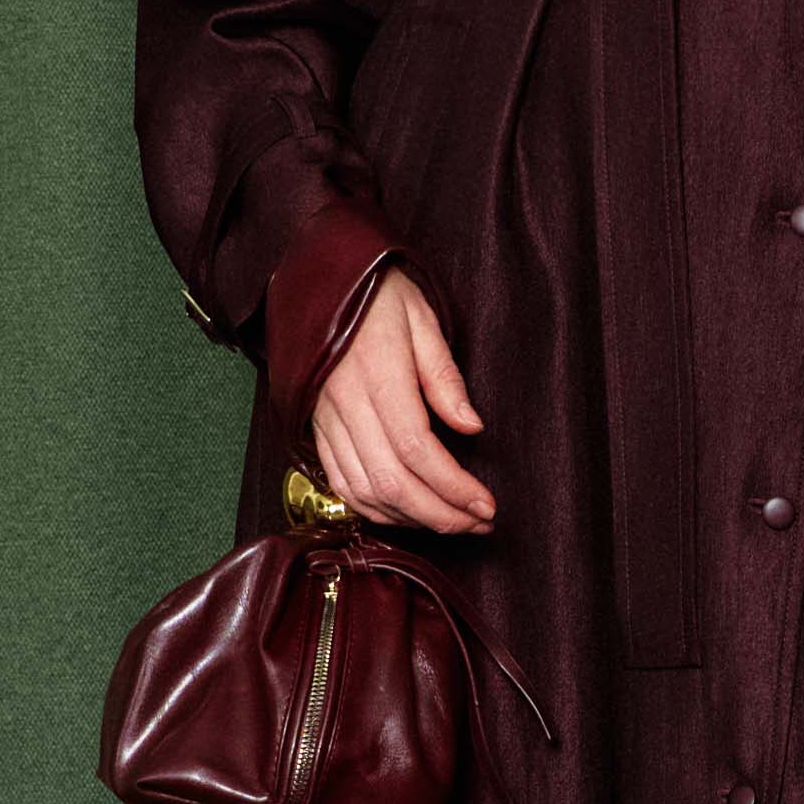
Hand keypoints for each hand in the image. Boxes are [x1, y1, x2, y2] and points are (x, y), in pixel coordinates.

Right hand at [311, 272, 495, 533]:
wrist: (317, 279)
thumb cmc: (378, 295)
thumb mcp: (423, 319)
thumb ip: (445, 377)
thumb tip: (471, 428)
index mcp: (377, 375)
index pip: (418, 450)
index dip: (453, 487)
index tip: (486, 506)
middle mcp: (346, 404)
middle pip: (392, 482)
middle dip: (439, 514)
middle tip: (477, 524)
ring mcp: (325, 420)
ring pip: (364, 491)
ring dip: (409, 519)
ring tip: (450, 521)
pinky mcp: (316, 428)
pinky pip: (341, 482)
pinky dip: (374, 508)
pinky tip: (406, 513)